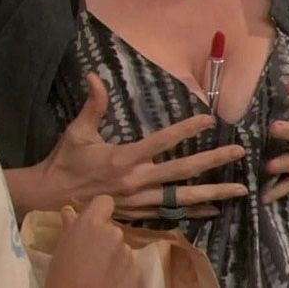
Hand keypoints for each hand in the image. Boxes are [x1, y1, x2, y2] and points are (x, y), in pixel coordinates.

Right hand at [37, 73, 247, 218]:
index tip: (210, 119)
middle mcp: (136, 181)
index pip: (162, 141)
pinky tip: (214, 210)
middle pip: (182, 171)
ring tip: (240, 189)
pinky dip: (193, 211)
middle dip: (214, 161)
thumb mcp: (76, 132)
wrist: (48, 201)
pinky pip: (171, 212)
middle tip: (239, 152)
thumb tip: (93, 75)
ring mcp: (139, 200)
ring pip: (183, 197)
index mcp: (124, 158)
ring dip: (213, 192)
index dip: (187, 129)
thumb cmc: (64, 162)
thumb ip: (92, 105)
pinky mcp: (138, 213)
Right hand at [45, 195, 137, 287]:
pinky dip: (120, 270)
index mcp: (92, 224)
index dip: (100, 210)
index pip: (105, 201)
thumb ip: (70, 227)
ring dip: (112, 255)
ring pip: (120, 246)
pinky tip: (108, 281)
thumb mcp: (61, 250)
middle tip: (89, 257)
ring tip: (98, 272)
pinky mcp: (135, 268)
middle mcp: (113, 232)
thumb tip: (69, 210)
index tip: (93, 223)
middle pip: (112, 228)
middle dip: (104, 239)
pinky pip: (128, 263)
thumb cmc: (61, 278)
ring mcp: (126, 250)